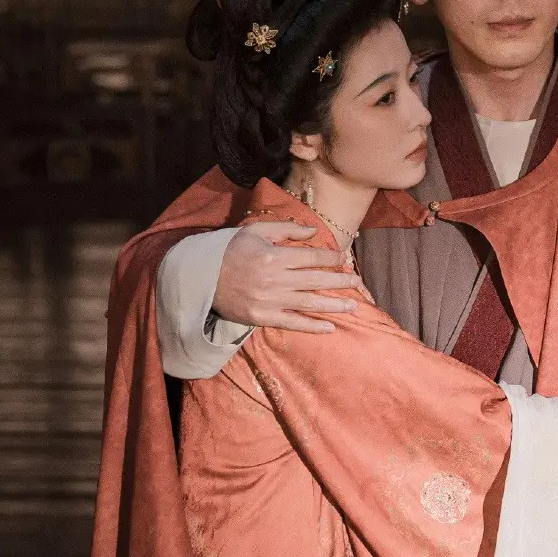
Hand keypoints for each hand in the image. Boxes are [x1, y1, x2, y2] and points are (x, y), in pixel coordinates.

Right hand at [211, 222, 362, 333]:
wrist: (200, 278)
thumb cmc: (229, 250)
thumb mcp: (255, 231)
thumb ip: (286, 229)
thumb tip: (314, 232)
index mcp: (274, 256)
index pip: (312, 258)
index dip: (331, 258)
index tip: (344, 259)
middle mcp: (275, 279)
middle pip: (316, 280)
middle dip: (340, 281)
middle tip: (358, 282)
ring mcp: (270, 301)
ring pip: (309, 303)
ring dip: (334, 305)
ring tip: (353, 305)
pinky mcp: (262, 317)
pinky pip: (292, 323)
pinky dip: (312, 326)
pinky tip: (329, 327)